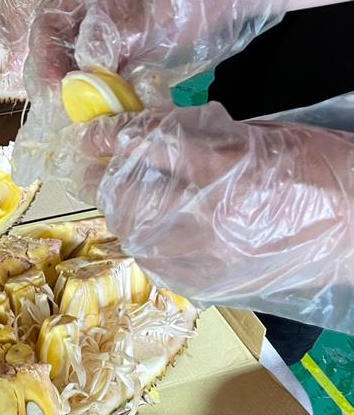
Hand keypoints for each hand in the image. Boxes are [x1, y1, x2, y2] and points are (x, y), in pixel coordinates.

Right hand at [13, 0, 309, 186]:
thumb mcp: (144, 11)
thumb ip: (106, 44)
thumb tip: (77, 77)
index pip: (45, 28)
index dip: (46, 62)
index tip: (57, 91)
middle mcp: (81, 3)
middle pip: (56, 49)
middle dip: (61, 81)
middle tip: (71, 112)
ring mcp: (102, 23)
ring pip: (78, 62)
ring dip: (83, 88)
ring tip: (88, 114)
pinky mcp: (124, 41)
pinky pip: (103, 69)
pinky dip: (105, 88)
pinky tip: (111, 105)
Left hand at [75, 102, 353, 332]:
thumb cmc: (323, 170)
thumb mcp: (259, 133)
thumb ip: (199, 134)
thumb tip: (146, 130)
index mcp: (221, 166)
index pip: (142, 144)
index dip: (108, 135)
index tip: (90, 132)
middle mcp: (201, 215)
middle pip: (123, 193)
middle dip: (102, 175)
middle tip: (94, 163)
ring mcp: (198, 256)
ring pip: (130, 229)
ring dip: (120, 207)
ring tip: (122, 192)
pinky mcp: (201, 284)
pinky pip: (151, 259)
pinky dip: (144, 238)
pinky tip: (152, 225)